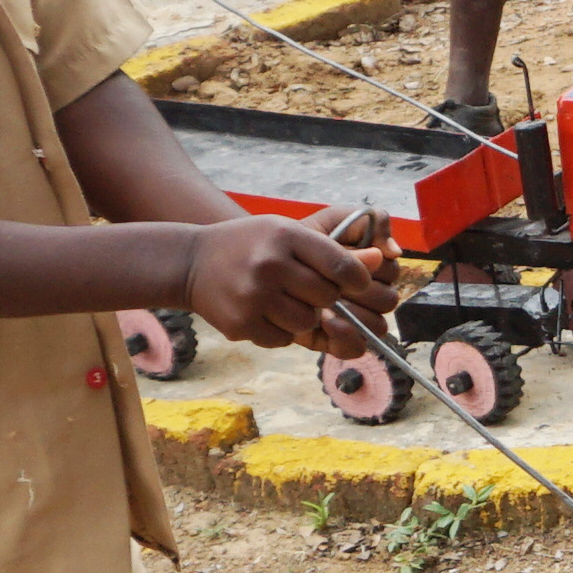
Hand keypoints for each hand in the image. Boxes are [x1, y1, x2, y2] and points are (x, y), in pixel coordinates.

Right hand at [180, 212, 399, 354]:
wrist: (191, 262)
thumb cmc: (250, 245)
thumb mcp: (287, 233)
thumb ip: (330, 250)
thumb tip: (381, 261)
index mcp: (287, 236)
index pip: (342, 264)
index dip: (357, 279)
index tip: (355, 283)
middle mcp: (270, 265)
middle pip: (328, 297)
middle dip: (327, 298)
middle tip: (311, 291)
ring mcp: (254, 297)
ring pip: (307, 322)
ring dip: (305, 318)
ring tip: (287, 301)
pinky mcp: (241, 324)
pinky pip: (283, 339)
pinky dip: (282, 332)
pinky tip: (266, 313)